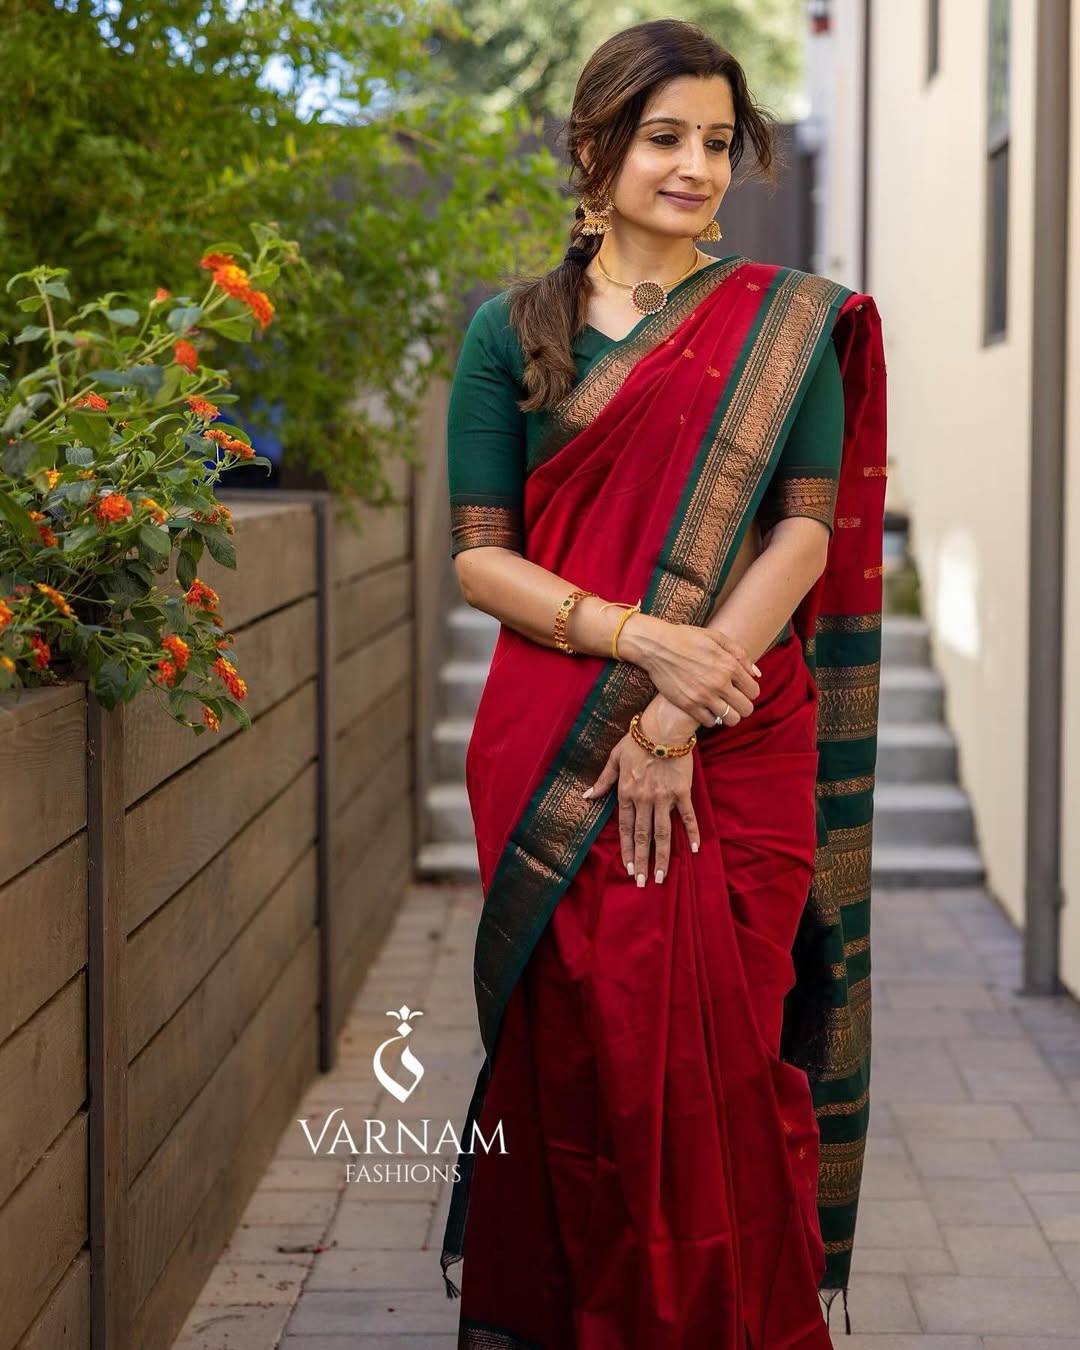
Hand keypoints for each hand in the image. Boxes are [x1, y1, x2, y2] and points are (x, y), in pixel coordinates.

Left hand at [582, 720, 699, 885]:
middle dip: (643, 862)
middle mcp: (644, 799)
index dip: (627, 850)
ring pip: (662, 833)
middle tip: (645, 882)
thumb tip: (587, 796)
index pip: (625, 828)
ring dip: (663, 856)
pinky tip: (694, 850)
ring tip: (662, 876)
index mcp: (626, 793)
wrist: (663, 728)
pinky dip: (691, 833)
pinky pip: (687, 816)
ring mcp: (664, 798)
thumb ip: (603, 780)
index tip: (629, 869)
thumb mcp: (614, 758)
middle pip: (643, 836)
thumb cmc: (637, 740)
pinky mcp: (681, 792)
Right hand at [622, 614, 760, 727]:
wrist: (656, 646)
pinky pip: (710, 722)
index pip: (754, 691)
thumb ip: (740, 654)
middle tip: (733, 701)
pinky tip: (706, 708)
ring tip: (721, 707)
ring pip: (731, 720)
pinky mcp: (689, 705)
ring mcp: (704, 696)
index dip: (749, 692)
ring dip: (729, 715)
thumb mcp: (716, 638)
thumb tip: (756, 674)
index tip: (740, 689)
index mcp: (729, 665)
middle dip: (743, 706)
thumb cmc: (686, 638)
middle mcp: (720, 683)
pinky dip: (711, 718)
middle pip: (747, 709)